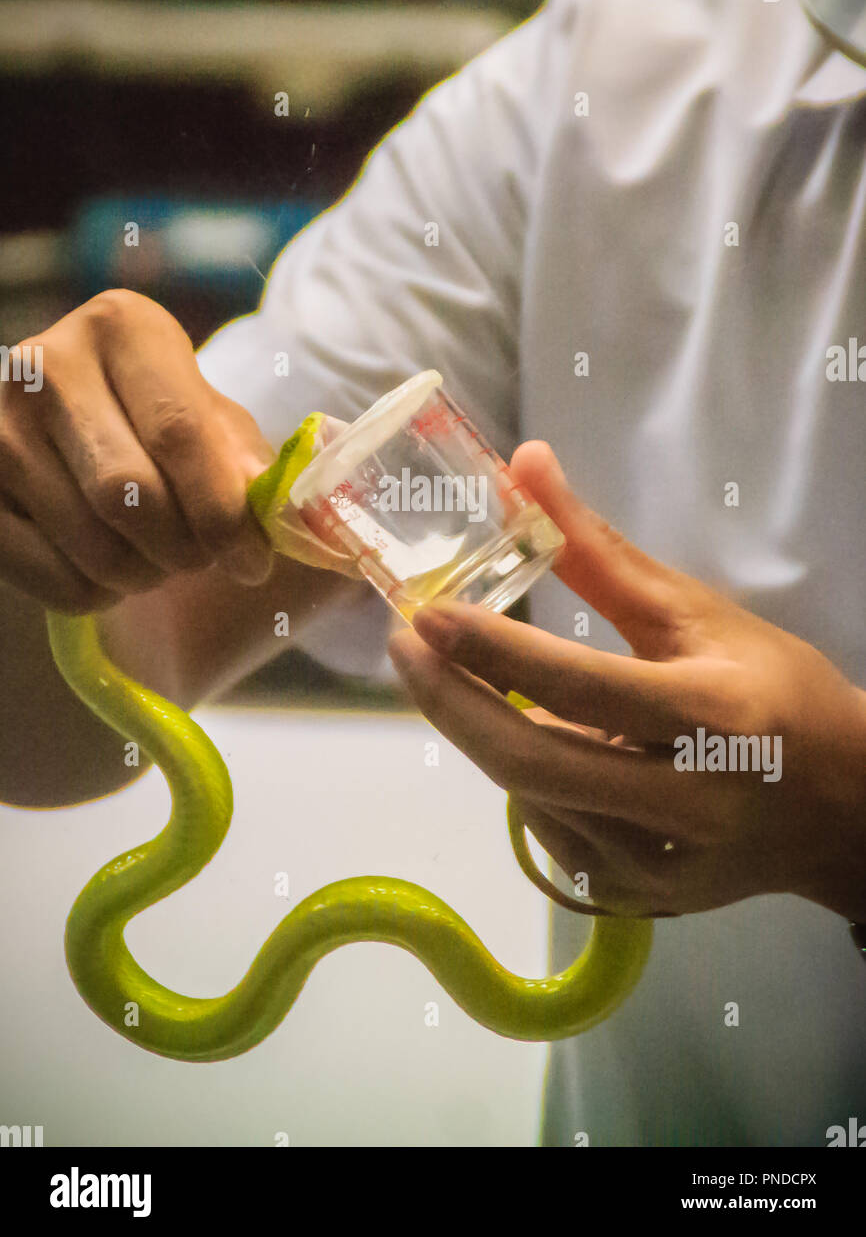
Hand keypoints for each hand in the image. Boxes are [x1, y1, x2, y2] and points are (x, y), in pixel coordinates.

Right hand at [0, 290, 351, 613]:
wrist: (70, 418)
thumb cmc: (156, 415)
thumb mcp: (212, 418)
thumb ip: (246, 460)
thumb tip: (279, 517)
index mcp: (123, 326)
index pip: (179, 433)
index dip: (223, 512)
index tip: (253, 562)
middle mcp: (47, 363)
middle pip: (130, 494)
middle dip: (184, 549)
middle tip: (202, 559)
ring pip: (92, 545)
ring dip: (144, 575)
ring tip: (156, 558)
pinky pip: (53, 579)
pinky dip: (96, 594)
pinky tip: (105, 565)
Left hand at [388, 441, 865, 920]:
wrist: (843, 812)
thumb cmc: (774, 691)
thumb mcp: (697, 615)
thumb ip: (601, 552)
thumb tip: (525, 464)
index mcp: (715, 716)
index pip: (585, 686)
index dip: (495, 652)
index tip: (424, 615)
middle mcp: (686, 803)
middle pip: (534, 762)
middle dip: (451, 703)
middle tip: (403, 649)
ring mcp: (656, 865)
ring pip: (532, 798)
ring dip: (483, 734)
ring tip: (466, 680)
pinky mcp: (636, 898)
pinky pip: (549, 832)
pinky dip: (524, 778)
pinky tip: (533, 740)